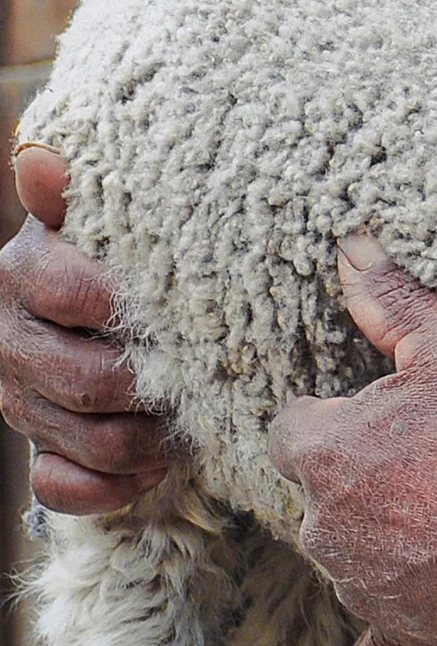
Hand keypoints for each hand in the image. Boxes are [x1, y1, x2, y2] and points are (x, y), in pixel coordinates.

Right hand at [0, 146, 171, 513]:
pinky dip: (115, 486)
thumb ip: (81, 193)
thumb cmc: (130, 263)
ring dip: (150, 439)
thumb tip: (39, 157)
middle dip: (154, 386)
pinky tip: (155, 468)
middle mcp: (7, 338)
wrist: (115, 323)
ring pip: (86, 438)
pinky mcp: (36, 452)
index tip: (183, 312)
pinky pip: (64, 489)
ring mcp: (18, 401)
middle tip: (208, 379)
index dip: (131, 308)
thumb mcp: (114, 221)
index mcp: (23, 272)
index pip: (71, 292)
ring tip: (194, 421)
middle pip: (86, 378)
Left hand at [267, 235, 436, 645]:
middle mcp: (326, 530)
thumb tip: (351, 247)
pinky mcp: (402, 639)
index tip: (381, 414)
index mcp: (328, 455)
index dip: (333, 415)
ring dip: (386, 540)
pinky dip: (407, 613)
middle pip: (321, 496)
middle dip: (361, 480)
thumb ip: (396, 300)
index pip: (291, 427)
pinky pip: (385, 632)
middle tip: (432, 461)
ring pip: (352, 560)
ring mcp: (362, 592)